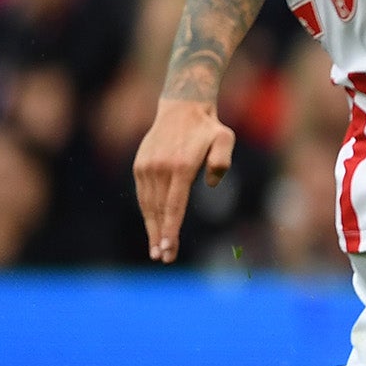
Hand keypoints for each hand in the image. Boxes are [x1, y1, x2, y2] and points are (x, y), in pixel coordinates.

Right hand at [132, 98, 235, 263]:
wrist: (181, 108)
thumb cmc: (208, 128)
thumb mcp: (225, 138)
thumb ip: (221, 161)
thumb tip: (211, 185)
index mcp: (181, 167)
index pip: (173, 206)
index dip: (170, 230)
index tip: (168, 249)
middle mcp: (160, 169)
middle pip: (159, 211)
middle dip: (160, 236)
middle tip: (163, 258)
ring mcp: (147, 167)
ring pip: (147, 205)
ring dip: (151, 228)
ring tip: (156, 249)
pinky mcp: (140, 165)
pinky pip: (143, 194)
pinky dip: (147, 212)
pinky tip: (152, 226)